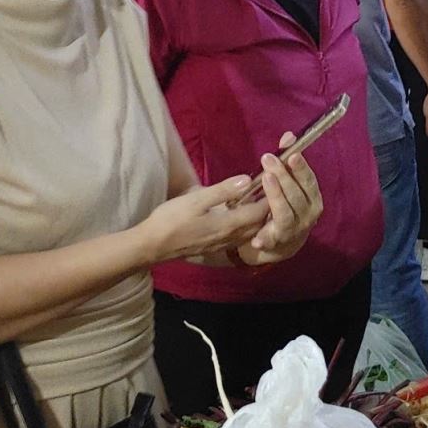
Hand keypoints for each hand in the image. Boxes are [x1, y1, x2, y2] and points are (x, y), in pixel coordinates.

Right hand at [139, 178, 268, 264]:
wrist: (152, 246)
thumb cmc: (171, 219)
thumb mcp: (195, 200)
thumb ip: (223, 190)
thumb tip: (247, 179)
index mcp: (229, 224)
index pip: (260, 211)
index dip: (270, 196)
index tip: (275, 181)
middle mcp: (231, 237)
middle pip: (260, 223)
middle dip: (269, 208)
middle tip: (272, 190)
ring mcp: (224, 244)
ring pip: (251, 232)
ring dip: (259, 218)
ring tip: (261, 201)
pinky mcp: (216, 247)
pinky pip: (241, 237)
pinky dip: (248, 226)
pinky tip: (242, 216)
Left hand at [235, 131, 324, 265]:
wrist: (281, 244)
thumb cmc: (285, 207)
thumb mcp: (289, 185)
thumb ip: (288, 163)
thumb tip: (288, 135)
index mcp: (312, 199)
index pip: (309, 181)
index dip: (300, 167)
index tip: (291, 153)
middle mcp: (308, 215)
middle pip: (296, 195)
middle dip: (283, 176)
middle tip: (267, 159)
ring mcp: (293, 231)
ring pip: (285, 214)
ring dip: (276, 197)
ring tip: (265, 180)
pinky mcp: (276, 244)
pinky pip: (270, 240)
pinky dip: (264, 239)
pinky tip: (256, 238)